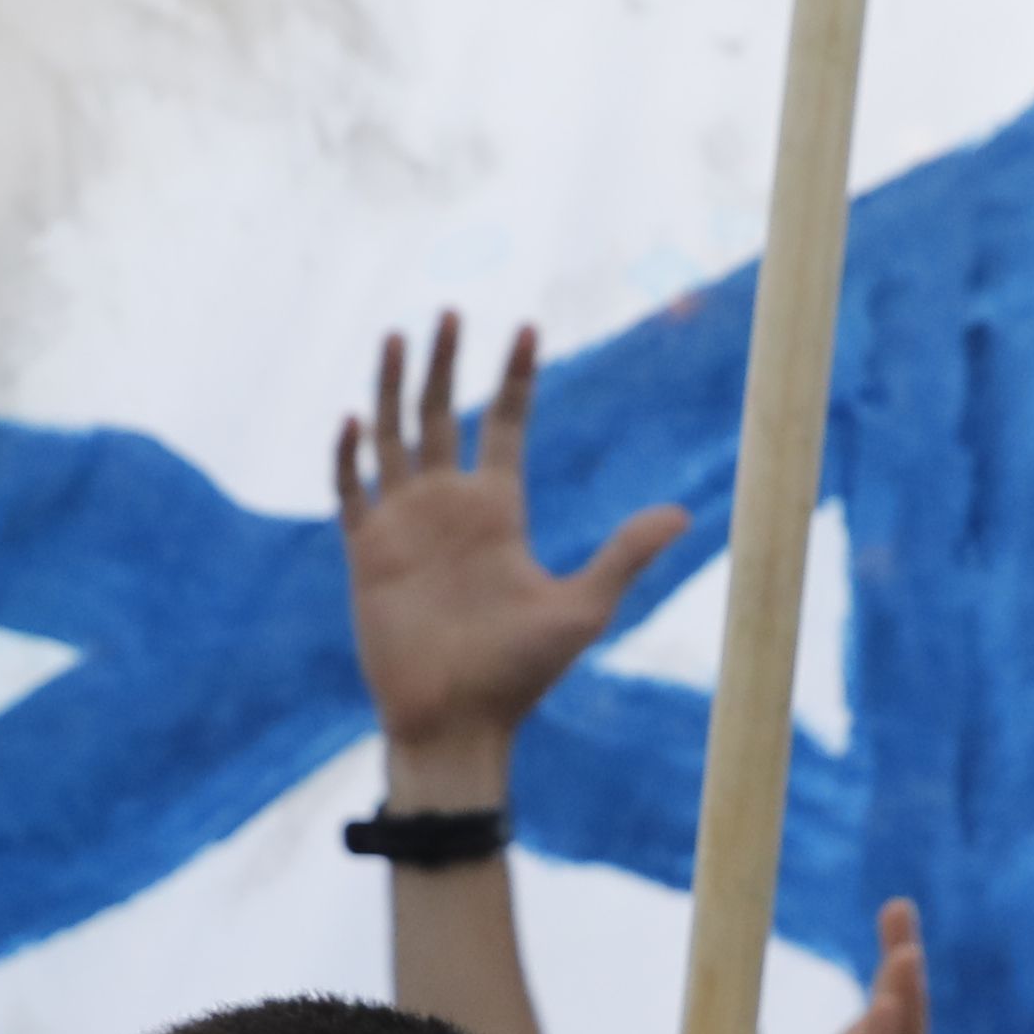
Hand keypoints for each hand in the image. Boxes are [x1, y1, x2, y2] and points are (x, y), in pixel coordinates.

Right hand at [336, 314, 683, 783]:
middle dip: (446, 363)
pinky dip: (349, 457)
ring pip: (392, 438)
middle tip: (450, 310)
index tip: (525, 326)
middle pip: (441, 415)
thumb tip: (684, 514)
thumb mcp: (582, 608)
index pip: (502, 425)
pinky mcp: (367, 554)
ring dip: (391, 388)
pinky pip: (352, 493)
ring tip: (396, 335)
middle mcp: (448, 508)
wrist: (457, 723)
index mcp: (498, 511)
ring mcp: (405, 527)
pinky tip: (353, 419)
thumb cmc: (520, 674)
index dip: (514, 377)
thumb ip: (624, 555)